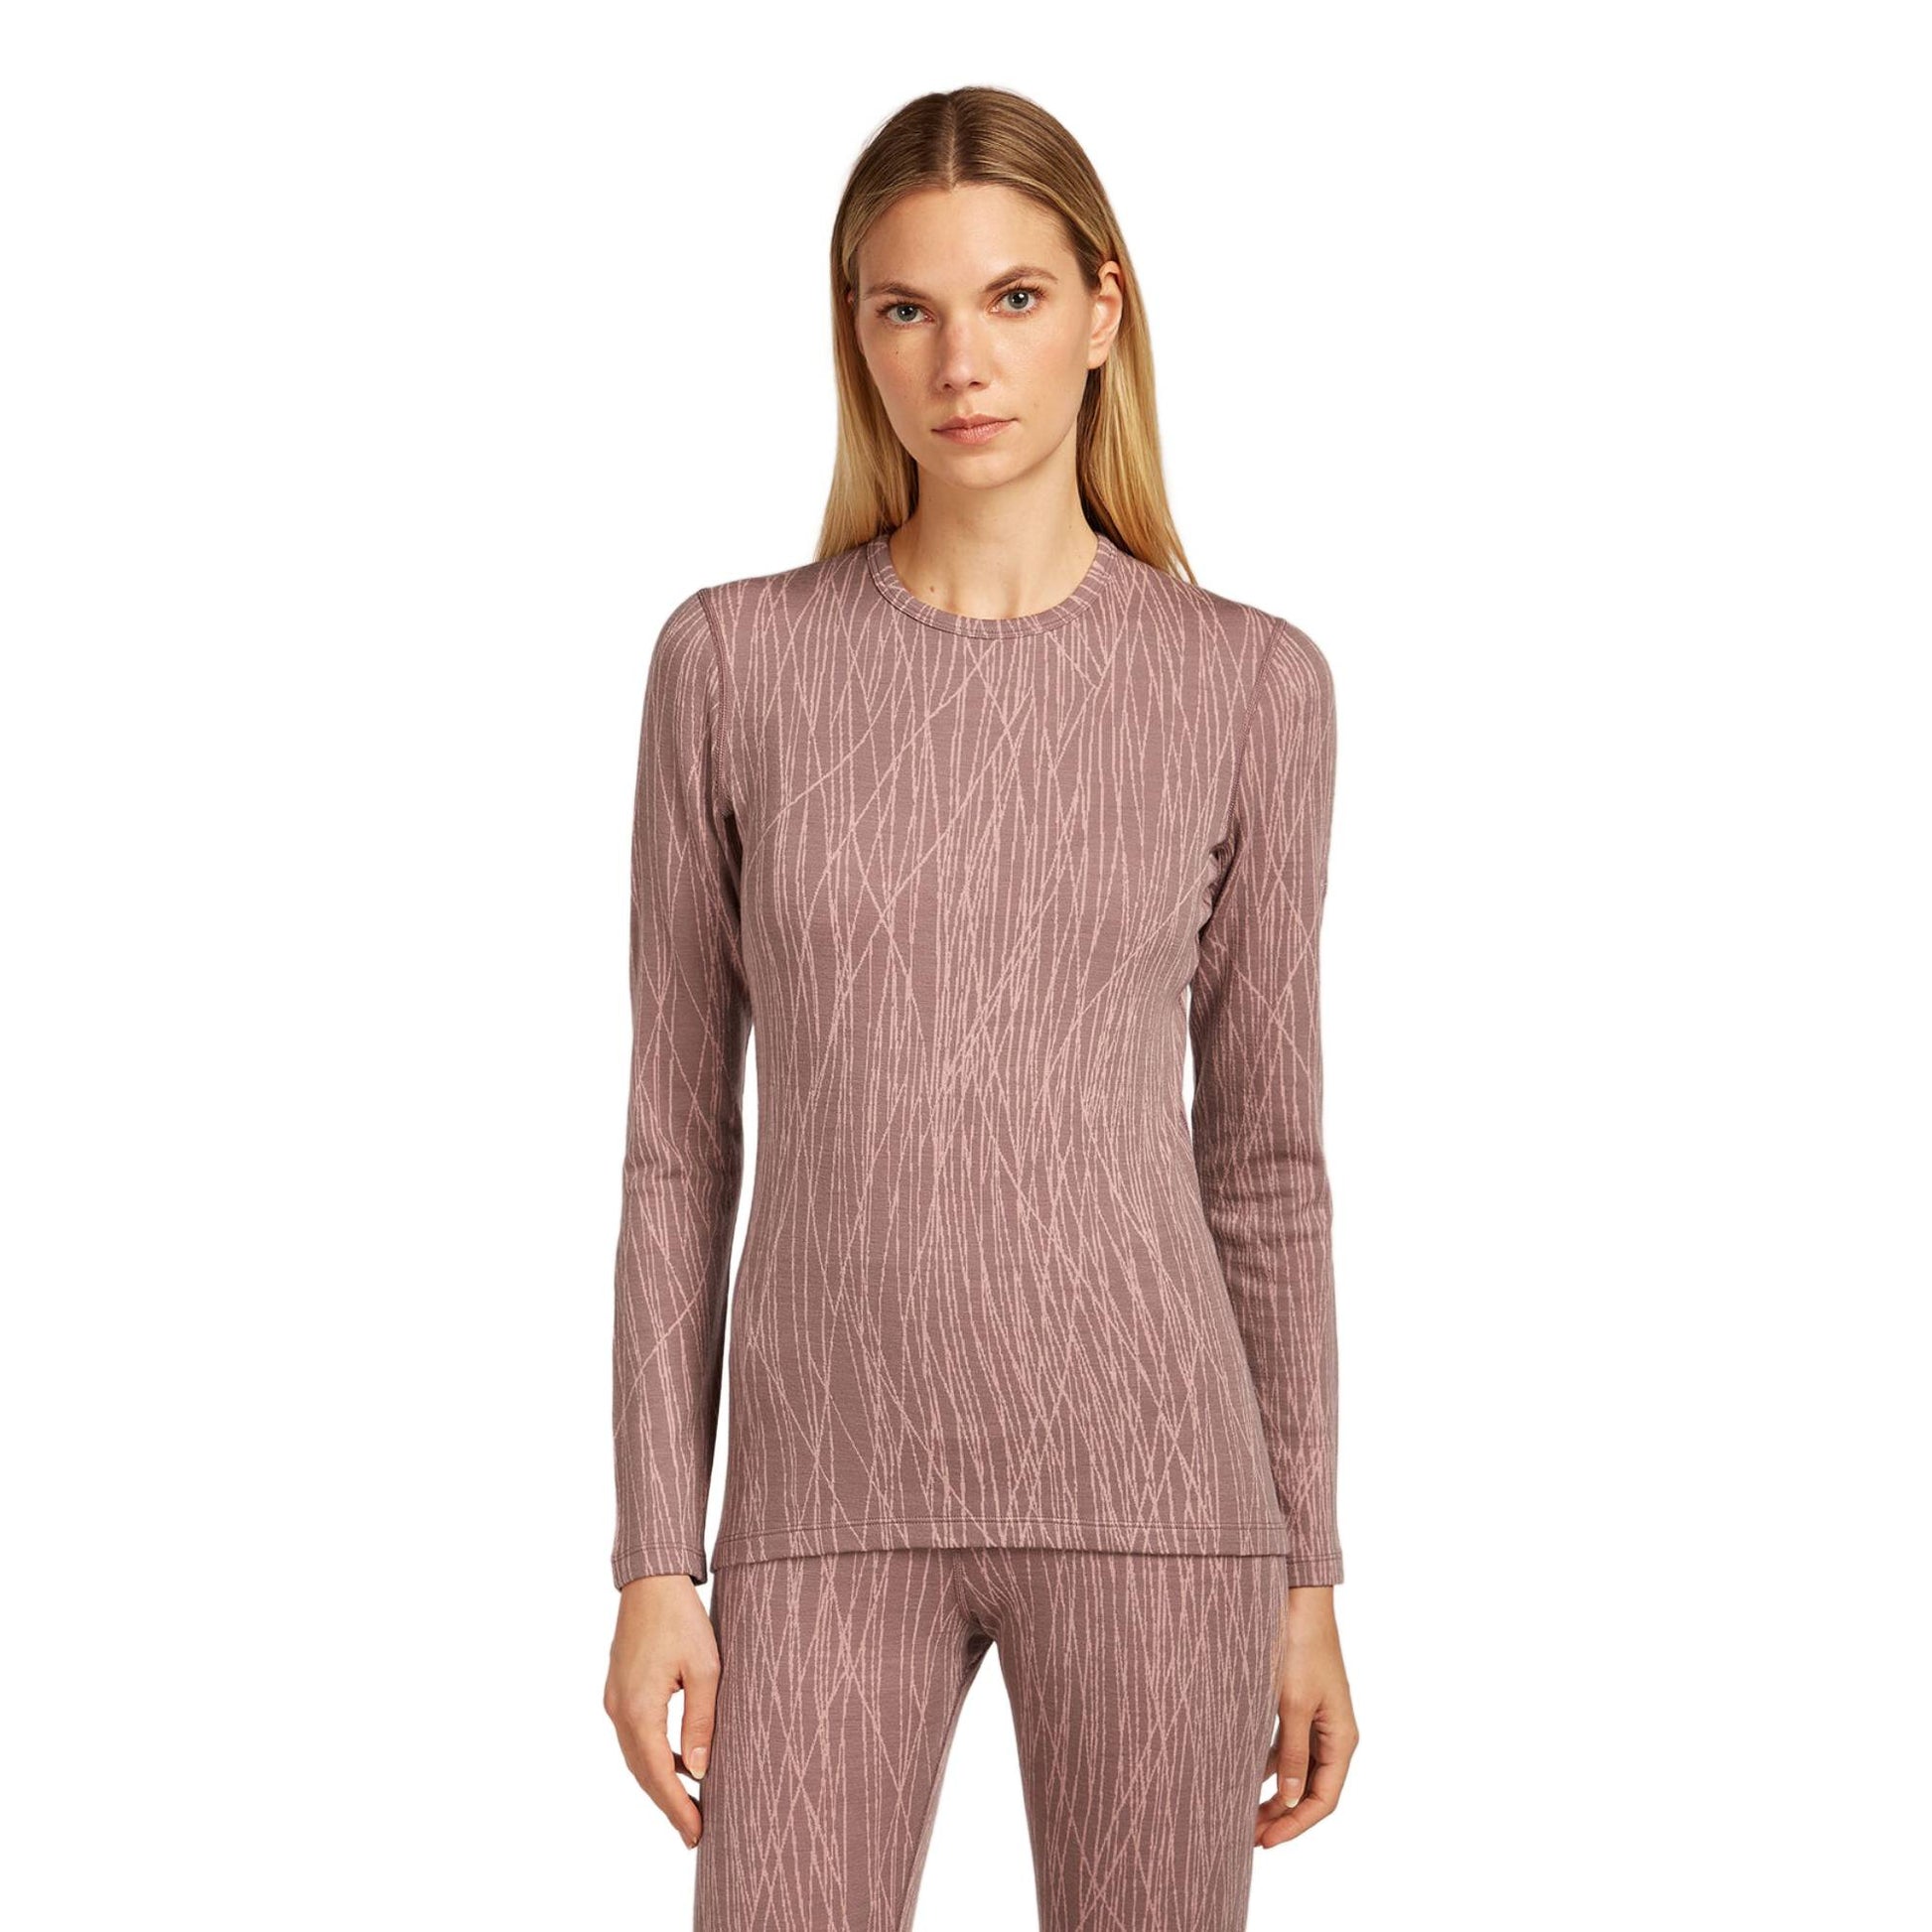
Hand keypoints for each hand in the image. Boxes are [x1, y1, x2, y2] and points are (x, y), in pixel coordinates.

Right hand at [604, 1573, 719, 1848]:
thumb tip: (698, 1772)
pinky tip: (679, 1763)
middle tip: (694, 1832)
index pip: (657, 1775)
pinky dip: (654, 1757)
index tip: (696, 1834)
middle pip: (642, 1773)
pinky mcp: (618, 1690)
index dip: (677, 1808)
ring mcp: (614, 1700)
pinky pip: (634, 1736)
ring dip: (659, 1783)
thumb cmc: (683, 1619)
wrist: (651, 1581)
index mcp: (638, 1708)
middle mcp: (619, 1710)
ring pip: (636, 1757)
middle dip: (668, 1804)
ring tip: (690, 1806)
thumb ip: (701, 1721)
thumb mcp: (705, 1669)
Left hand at [1256, 1584, 1357, 1846]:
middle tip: (1248, 1836)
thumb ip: (1291, 1754)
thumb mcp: (1293, 1704)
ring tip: (1242, 1815)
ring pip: (1296, 1771)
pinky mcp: (1300, 1706)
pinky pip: (1287, 1748)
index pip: (1323, 1799)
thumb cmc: (1301, 1647)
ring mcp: (1318, 1720)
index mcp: (1342, 1738)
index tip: (1265, 1841)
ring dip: (1272, 1793)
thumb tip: (1286, 1801)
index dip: (1295, 1825)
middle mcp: (1334, 1734)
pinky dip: (1267, 1766)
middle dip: (1281, 1815)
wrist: (1299, 1600)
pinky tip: (1243, 1776)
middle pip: (1310, 1790)